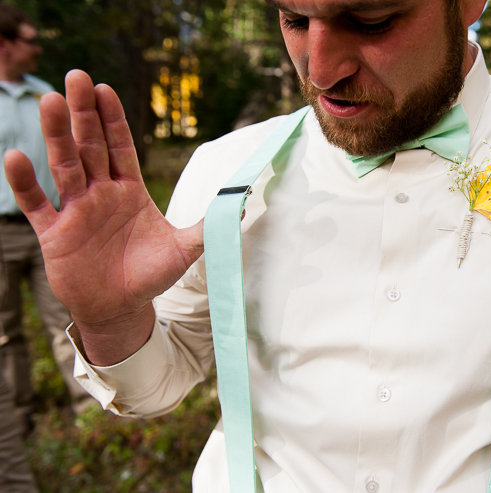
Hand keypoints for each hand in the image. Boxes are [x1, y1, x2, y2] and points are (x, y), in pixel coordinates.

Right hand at [3, 70, 203, 364]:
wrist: (121, 308)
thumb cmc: (151, 275)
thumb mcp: (185, 249)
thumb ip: (208, 225)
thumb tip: (244, 205)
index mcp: (129, 190)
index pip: (120, 146)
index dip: (113, 119)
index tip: (105, 89)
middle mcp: (100, 193)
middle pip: (91, 145)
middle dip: (85, 113)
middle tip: (77, 76)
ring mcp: (76, 210)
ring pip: (64, 165)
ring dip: (57, 134)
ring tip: (51, 100)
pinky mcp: (54, 233)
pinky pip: (36, 203)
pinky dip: (26, 183)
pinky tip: (16, 157)